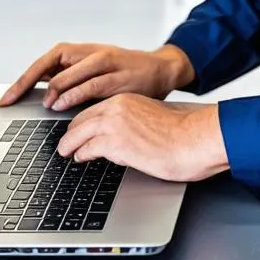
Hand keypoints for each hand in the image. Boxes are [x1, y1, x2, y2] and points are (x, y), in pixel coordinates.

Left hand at [0, 43, 194, 110]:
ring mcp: (106, 63)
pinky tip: (63, 105)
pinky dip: (74, 94)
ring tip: (42, 104)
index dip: (23, 80)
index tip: (6, 98)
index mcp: (81, 53)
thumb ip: (72, 82)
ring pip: (72, 72)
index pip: (46, 63)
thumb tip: (43, 99)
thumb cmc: (126, 75)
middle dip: (28, 83)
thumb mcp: (96, 73)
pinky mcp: (120, 77)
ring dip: (54, 90)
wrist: (162, 70)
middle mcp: (91, 54)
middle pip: (51, 63)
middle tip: (12, 100)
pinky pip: (93, 84)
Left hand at [57, 94, 227, 182]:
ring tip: (65, 152)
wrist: (194, 139)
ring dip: (69, 144)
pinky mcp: (116, 143)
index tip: (77, 130)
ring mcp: (114, 124)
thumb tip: (123, 136)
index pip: (94, 109)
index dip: (82, 122)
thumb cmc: (183, 134)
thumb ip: (133, 122)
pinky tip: (80, 159)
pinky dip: (80, 154)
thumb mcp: (151, 118)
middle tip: (65, 143)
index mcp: (126, 100)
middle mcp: (116, 108)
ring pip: (78, 133)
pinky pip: (87, 149)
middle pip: (81, 119)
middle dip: (71, 133)